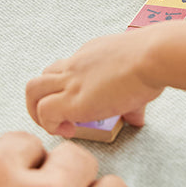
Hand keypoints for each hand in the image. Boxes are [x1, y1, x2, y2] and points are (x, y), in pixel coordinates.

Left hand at [26, 30, 163, 137]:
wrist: (152, 57)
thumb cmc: (152, 61)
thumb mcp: (140, 78)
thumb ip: (133, 101)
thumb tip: (136, 119)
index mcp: (89, 55)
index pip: (65, 70)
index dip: (67, 90)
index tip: (81, 107)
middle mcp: (75, 64)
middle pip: (41, 77)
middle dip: (42, 101)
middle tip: (59, 119)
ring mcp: (71, 80)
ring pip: (32, 90)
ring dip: (38, 113)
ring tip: (58, 127)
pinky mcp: (73, 99)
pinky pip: (45, 112)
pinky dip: (50, 125)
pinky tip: (69, 131)